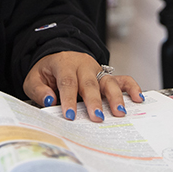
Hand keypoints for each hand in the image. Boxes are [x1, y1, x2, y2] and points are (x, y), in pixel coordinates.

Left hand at [23, 51, 142, 122]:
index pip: (67, 82)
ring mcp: (97, 70)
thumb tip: (48, 100)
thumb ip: (39, 89)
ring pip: (108, 82)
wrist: (58, 53)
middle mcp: (83, 66)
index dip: (68, 99)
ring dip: (114, 97)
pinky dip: (131, 87)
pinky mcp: (106, 75)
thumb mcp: (34, 77)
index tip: (70, 115)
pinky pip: (122, 79)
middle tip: (97, 118)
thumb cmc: (48, 70)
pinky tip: (138, 98)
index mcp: (64, 64)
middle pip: (89, 84)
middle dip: (94, 102)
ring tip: (119, 112)